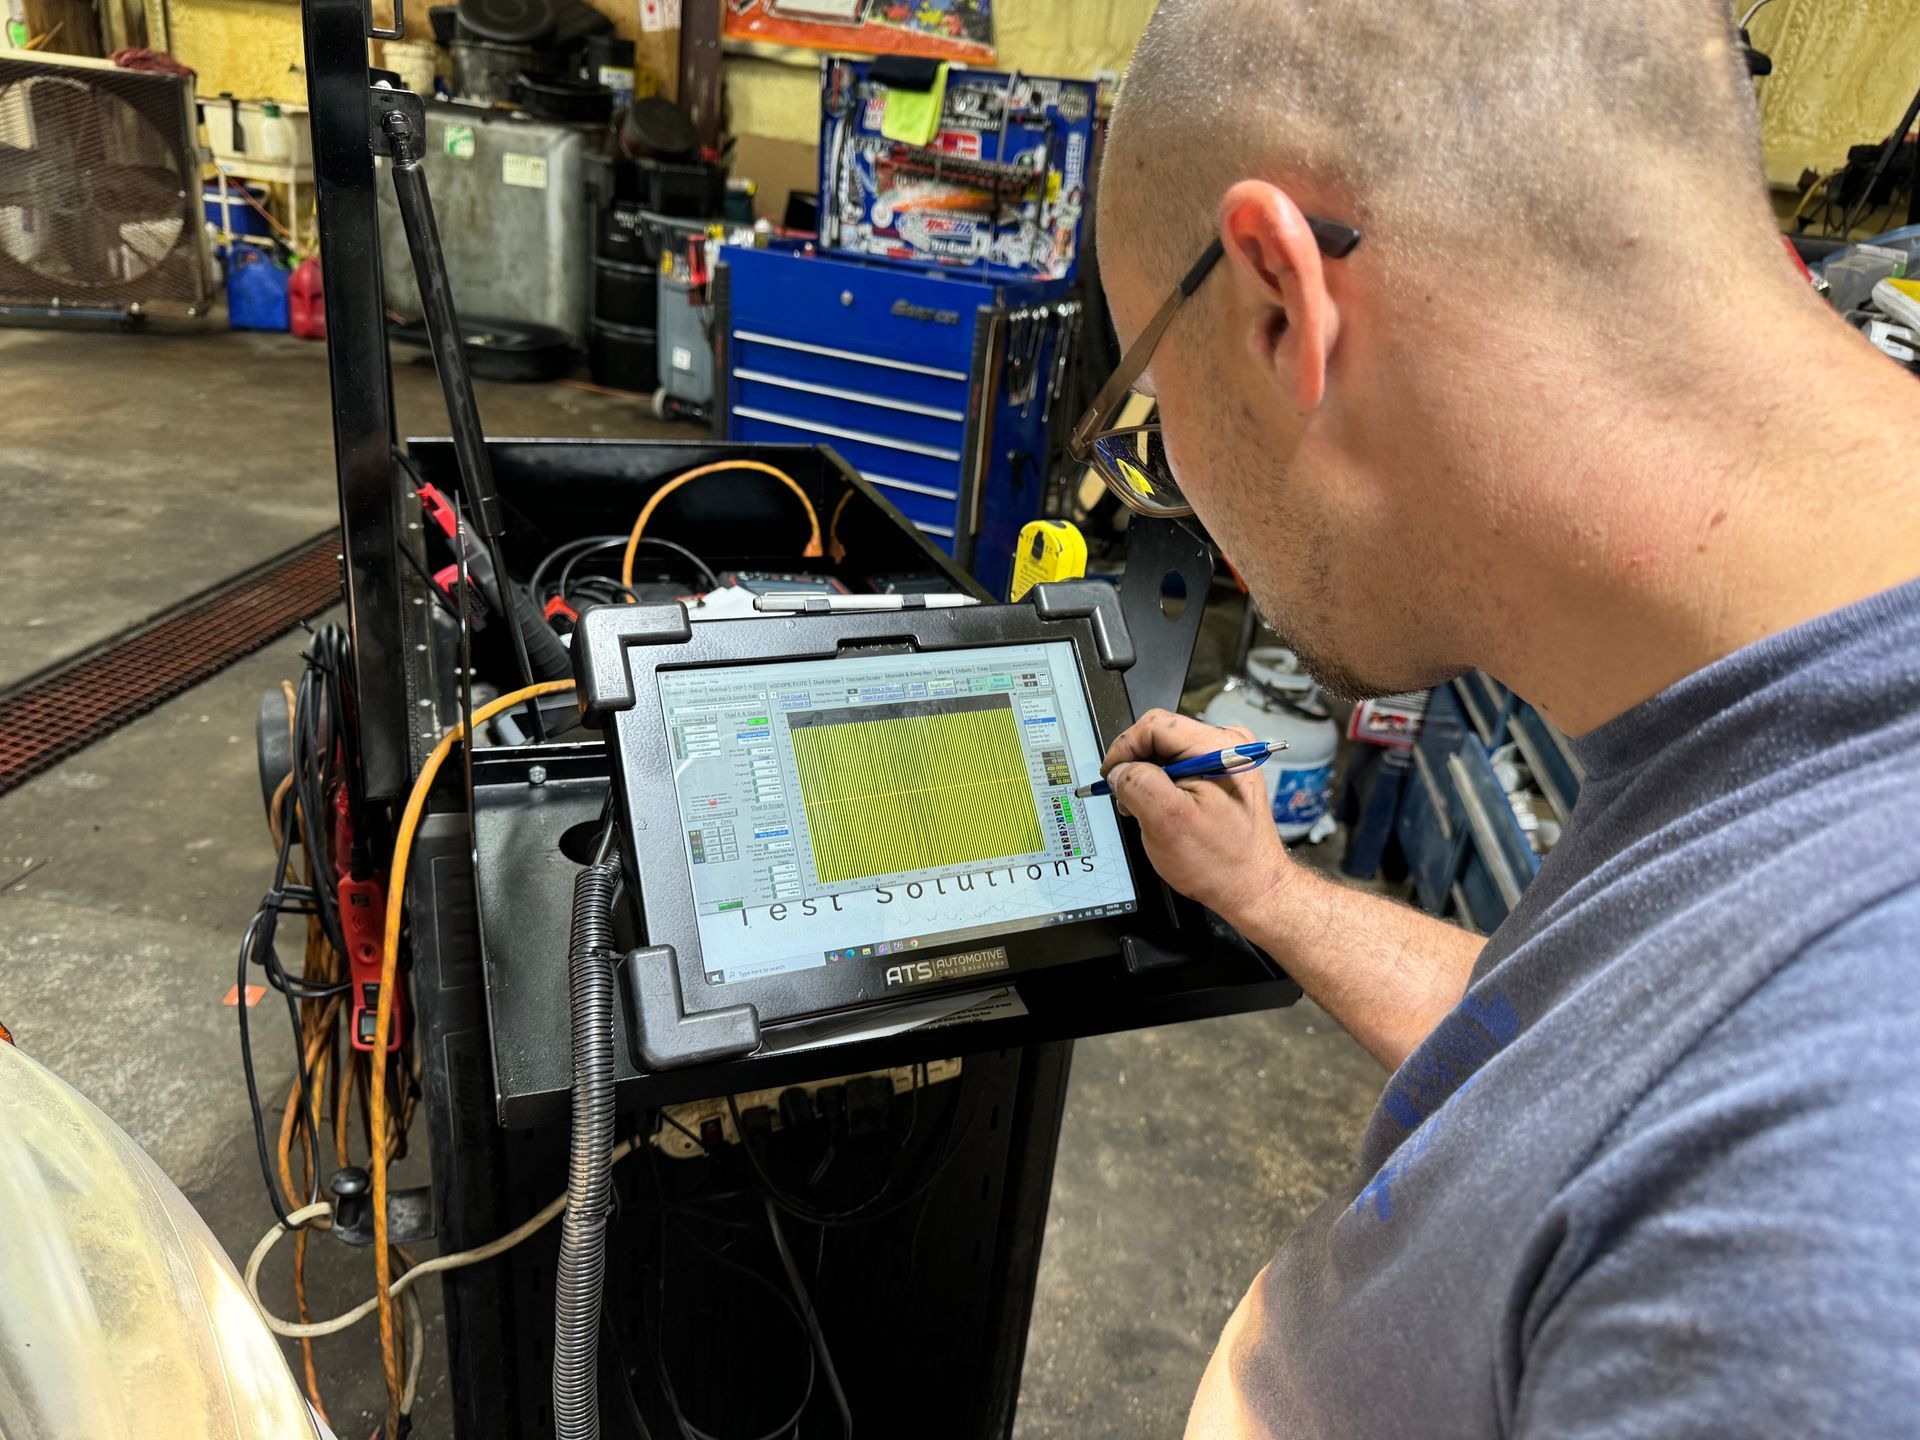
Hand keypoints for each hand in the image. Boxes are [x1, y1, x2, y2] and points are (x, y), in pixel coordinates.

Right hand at [1101, 708, 1290, 924]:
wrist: (1252, 886)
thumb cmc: (1221, 862)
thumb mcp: (1166, 821)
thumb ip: (1137, 784)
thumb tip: (1119, 769)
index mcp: (1219, 747)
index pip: (1154, 725)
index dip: (1124, 749)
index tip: (1112, 775)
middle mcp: (1227, 746)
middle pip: (1160, 737)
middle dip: (1137, 767)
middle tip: (1127, 800)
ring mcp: (1226, 759)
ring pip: (1167, 754)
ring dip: (1149, 780)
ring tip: (1148, 811)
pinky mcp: (1222, 774)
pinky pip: (1180, 768)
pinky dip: (1164, 787)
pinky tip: (1165, 811)